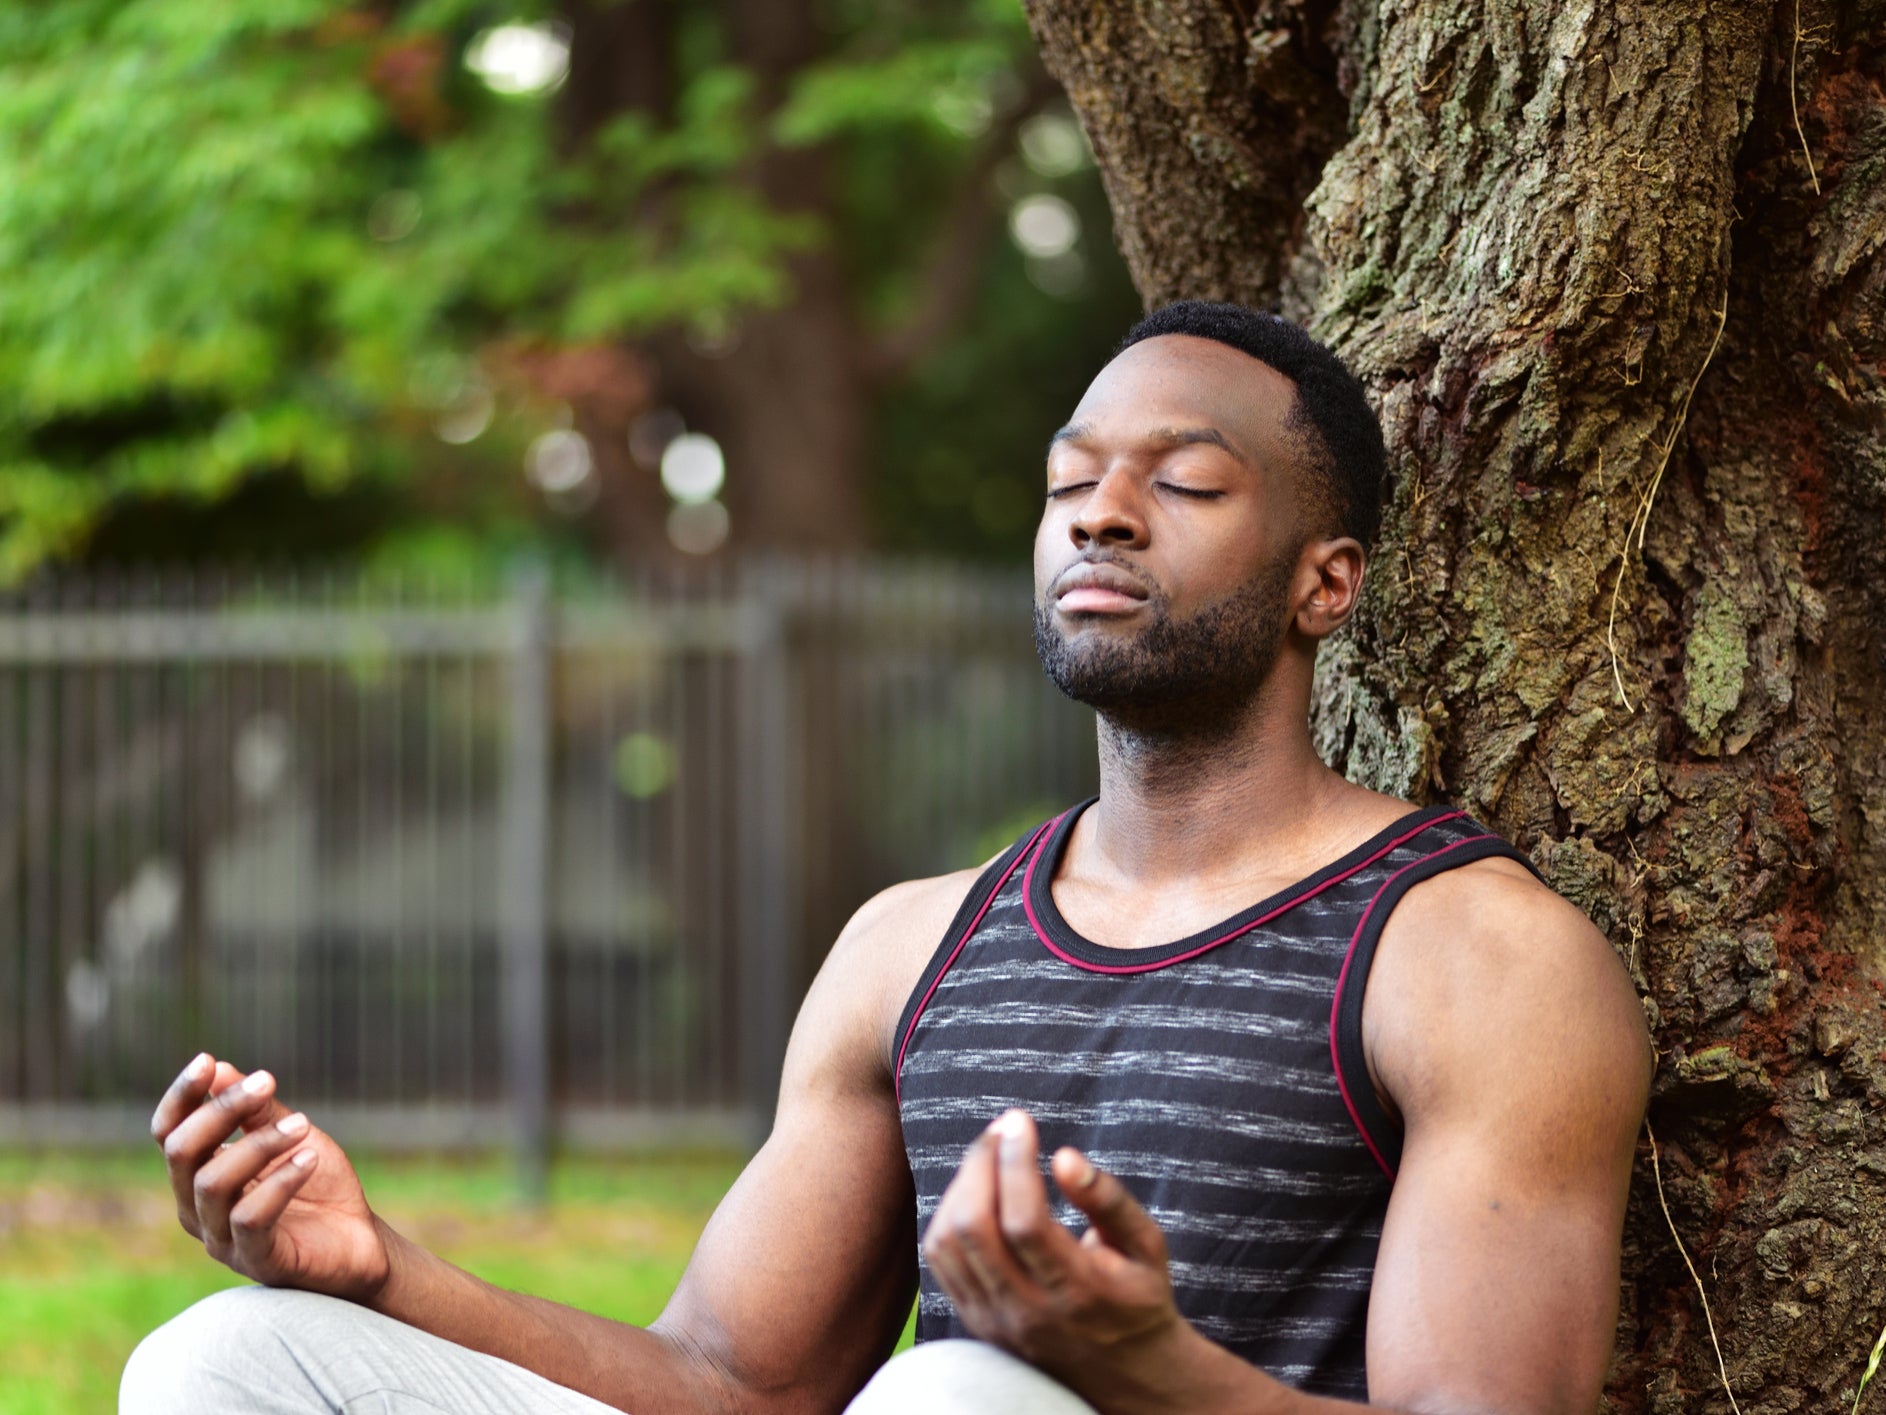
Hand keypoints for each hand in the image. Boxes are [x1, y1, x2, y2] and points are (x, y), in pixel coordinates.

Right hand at [151, 1052, 390, 1300]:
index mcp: (199, 1175)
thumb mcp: (291, 1137)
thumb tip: (219, 1068)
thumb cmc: (318, 1187)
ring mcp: (222, 1240)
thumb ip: (257, 1110)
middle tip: (267, 1082)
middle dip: (221, 1110)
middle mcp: (198, 1209)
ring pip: (214, 1184)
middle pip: (182, 1153)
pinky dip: (279, 1183)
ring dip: (259, 1144)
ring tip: (303, 1124)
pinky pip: (250, 1219)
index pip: (168, 1134)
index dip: (181, 1097)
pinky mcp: (256, 1262)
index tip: (207, 1061)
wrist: (361, 1242)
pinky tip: (309, 1159)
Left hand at [921, 1110, 1185, 1388]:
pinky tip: (975, 1188)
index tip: (1021, 1121)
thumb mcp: (1146, 1246)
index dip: (1015, 1162)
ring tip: (990, 1151)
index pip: (1025, 1222)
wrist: (1125, 1372)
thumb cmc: (1138, 1295)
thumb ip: (1109, 1200)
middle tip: (1002, 1128)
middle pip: (975, 1229)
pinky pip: (940, 1260)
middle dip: (981, 1163)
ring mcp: (995, 1321)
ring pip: (948, 1242)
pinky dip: (948, 1213)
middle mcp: (1028, 1311)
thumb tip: (1065, 1157)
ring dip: (962, 1184)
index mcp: (1078, 1291)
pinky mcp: (975, 1321)